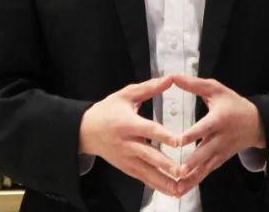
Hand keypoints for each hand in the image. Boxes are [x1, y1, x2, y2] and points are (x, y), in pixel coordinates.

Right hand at [79, 74, 183, 197]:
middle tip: (183, 171)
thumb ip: (149, 88)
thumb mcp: (126, 95)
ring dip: (165, 181)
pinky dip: (158, 186)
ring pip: (147, 172)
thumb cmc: (107, 110)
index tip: (178, 141)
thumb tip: (170, 78)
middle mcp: (127, 143)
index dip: (163, 135)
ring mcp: (126, 158)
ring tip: (181, 188)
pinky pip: (144, 179)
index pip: (148, 130)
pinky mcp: (127, 168)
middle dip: (166, 164)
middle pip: (148, 155)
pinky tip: (172, 191)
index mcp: (127, 123)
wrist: (85, 131)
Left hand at [171, 75, 265, 196]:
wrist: (256, 123)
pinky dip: (194, 181)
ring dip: (191, 177)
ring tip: (175, 186)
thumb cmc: (233, 103)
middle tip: (175, 170)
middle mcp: (220, 138)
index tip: (177, 141)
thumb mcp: (216, 89)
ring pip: (205, 167)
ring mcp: (221, 151)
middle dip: (190, 162)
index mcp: (219, 119)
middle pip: (204, 152)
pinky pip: (206, 173)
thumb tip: (173, 77)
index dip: (191, 135)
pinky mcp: (220, 160)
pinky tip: (180, 189)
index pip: (204, 128)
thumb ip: (194, 84)